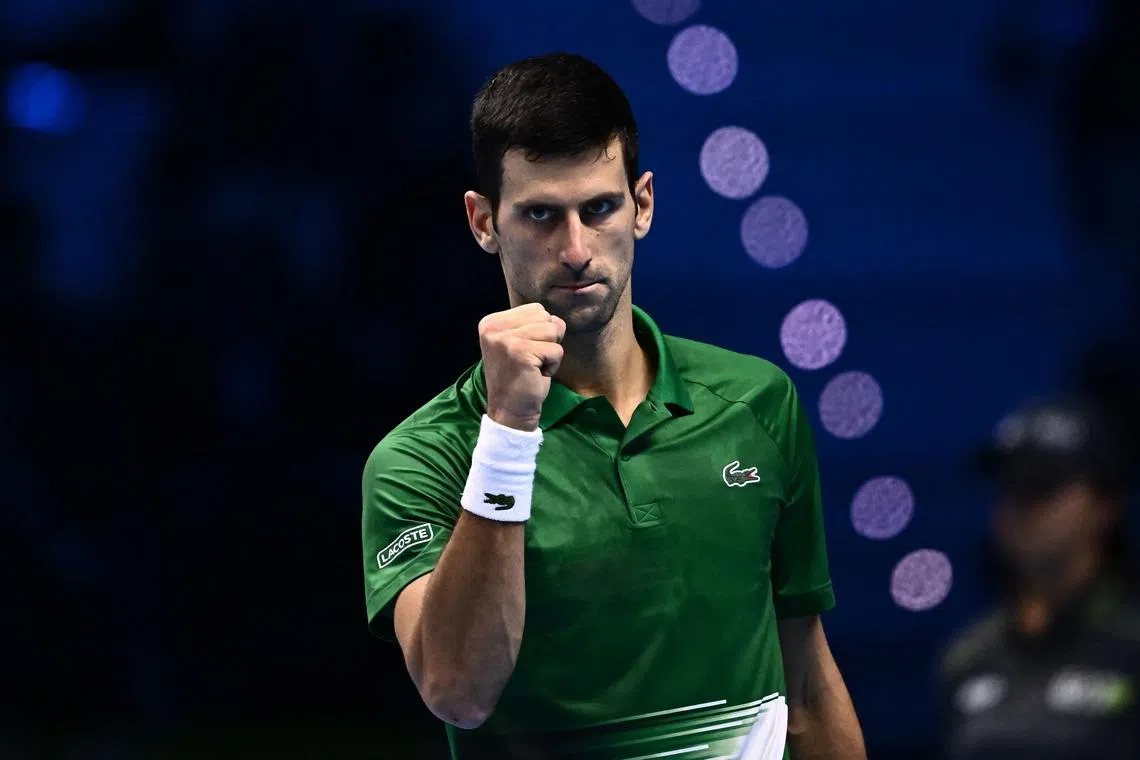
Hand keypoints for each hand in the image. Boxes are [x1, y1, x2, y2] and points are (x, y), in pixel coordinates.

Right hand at [478, 303, 565, 431]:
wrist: (510, 411)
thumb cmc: (519, 377)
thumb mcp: (520, 343)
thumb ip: (533, 325)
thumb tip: (558, 321)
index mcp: (491, 322)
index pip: (536, 309)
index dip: (540, 332)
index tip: (524, 352)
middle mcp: (494, 327)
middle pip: (546, 317)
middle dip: (547, 341)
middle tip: (531, 361)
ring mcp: (505, 339)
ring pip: (553, 331)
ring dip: (550, 353)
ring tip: (534, 367)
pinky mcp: (520, 352)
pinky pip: (556, 350)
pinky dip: (553, 366)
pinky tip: (537, 375)